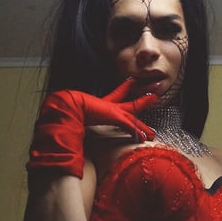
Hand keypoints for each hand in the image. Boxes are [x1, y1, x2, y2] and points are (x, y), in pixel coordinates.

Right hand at [27, 78, 157, 176]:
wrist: (67, 105)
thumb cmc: (69, 109)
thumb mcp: (76, 115)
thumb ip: (76, 122)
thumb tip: (66, 129)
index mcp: (102, 104)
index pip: (117, 94)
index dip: (125, 87)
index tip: (132, 80)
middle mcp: (110, 106)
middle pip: (131, 104)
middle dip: (143, 100)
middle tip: (155, 94)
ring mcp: (113, 110)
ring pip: (134, 118)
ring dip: (144, 126)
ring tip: (154, 133)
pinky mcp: (114, 115)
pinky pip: (130, 126)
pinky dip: (136, 133)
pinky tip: (144, 139)